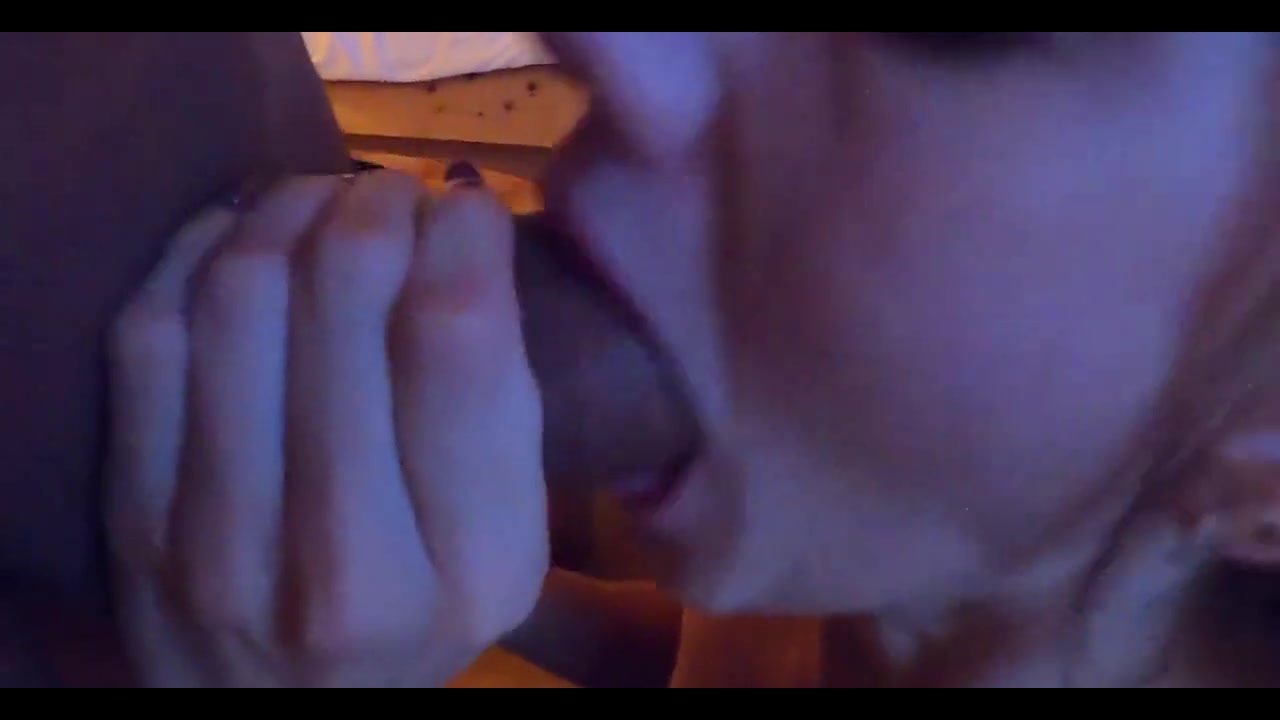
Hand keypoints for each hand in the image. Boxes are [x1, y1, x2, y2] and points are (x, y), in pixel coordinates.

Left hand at [104, 172, 547, 686]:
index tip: (466, 203)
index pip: (455, 344)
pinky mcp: (130, 520)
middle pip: (342, 300)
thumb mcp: (508, 545)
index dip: (461, 235)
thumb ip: (501, 407)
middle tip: (391, 193)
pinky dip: (201, 251)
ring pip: (241, 297)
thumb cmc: (421, 617)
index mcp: (468, 569)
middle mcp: (342, 566)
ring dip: (287, 209)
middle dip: (375, 207)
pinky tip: (243, 236)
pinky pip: (150, 332)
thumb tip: (458, 222)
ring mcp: (217, 545)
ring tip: (322, 201)